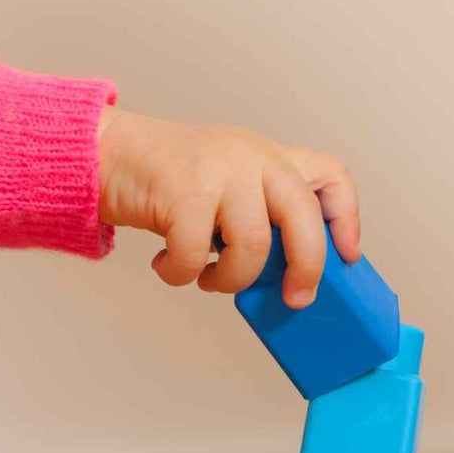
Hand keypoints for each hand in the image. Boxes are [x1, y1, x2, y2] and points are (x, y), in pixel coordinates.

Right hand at [97, 107, 361, 307]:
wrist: (105, 154)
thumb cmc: (161, 182)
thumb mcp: (221, 183)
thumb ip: (253, 214)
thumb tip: (279, 277)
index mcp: (267, 156)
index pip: (328, 175)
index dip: (347, 217)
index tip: (348, 255)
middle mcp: (251, 157)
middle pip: (303, 216)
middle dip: (306, 267)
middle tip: (295, 298)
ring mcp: (218, 171)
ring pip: (253, 245)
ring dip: (231, 278)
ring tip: (208, 279)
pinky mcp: (183, 191)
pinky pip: (197, 254)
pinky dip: (181, 273)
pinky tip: (166, 265)